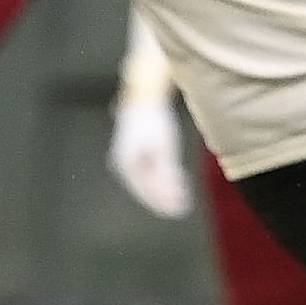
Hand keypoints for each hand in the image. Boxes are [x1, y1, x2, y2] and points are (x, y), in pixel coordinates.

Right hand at [108, 83, 191, 218]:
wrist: (145, 95)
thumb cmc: (155, 120)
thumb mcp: (164, 148)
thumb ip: (166, 172)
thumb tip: (170, 193)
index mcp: (126, 164)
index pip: (144, 191)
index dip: (162, 202)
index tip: (178, 210)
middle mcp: (123, 164)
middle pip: (145, 188)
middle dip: (164, 198)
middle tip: (182, 208)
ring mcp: (126, 157)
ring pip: (147, 180)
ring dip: (164, 189)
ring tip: (182, 196)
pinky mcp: (134, 151)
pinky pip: (148, 170)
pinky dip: (162, 177)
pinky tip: (177, 180)